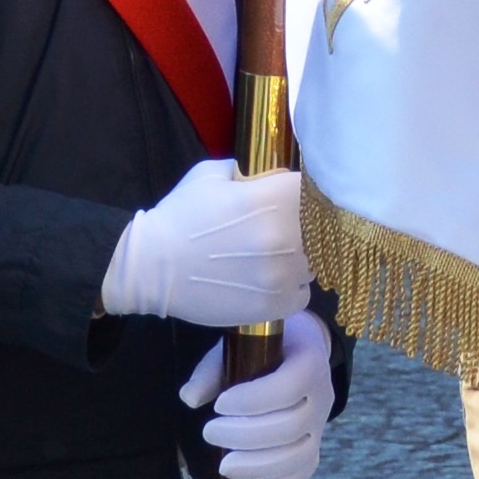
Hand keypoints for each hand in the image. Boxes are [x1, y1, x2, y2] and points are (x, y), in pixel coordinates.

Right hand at [100, 160, 307, 328]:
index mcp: (274, 198)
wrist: (151, 266)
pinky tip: (270, 281)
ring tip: (277, 257)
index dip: (317, 195)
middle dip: (313, 230)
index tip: (306, 200)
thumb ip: (252, 174)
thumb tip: (278, 178)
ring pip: (318, 265)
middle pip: (327, 232)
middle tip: (292, 231)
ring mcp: (283, 274)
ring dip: (304, 260)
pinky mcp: (275, 305)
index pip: (323, 192)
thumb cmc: (181, 217)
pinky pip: (303, 295)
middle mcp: (286, 236)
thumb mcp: (213, 176)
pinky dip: (292, 289)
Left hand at [177, 311, 333, 478]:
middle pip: (291, 427)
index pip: (288, 387)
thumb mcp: (238, 347)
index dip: (253, 400)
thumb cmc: (263, 347)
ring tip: (224, 465)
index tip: (219, 405)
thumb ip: (213, 370)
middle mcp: (322, 395)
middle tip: (209, 432)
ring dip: (259, 465)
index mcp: (309, 361)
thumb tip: (190, 398)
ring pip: (299, 454)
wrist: (302, 349)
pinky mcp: (315, 442)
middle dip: (245, 436)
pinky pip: (308, 468)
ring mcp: (321, 423)